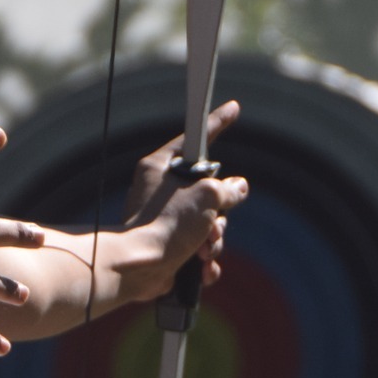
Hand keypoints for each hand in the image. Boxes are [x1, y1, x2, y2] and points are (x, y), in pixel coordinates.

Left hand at [111, 102, 247, 304]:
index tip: (234, 108)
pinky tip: (202, 270)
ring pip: (207, 224)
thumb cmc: (167, 223)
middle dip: (218, 216)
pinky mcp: (168, 246)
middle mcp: (160, 190)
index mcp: (161, 166)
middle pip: (208, 192)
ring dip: (213, 241)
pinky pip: (198, 251)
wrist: (139, 268)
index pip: (196, 138)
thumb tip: (238, 188)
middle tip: (212, 226)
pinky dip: (204, 262)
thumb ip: (228, 188)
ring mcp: (164, 219)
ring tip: (203, 251)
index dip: (217, 123)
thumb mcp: (207, 196)